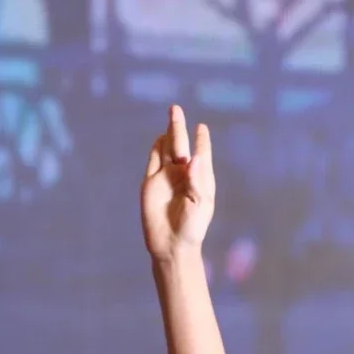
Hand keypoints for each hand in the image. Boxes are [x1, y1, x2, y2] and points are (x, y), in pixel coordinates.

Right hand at [141, 104, 214, 261]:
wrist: (171, 245)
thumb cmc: (191, 228)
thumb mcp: (199, 205)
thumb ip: (197, 181)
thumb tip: (193, 158)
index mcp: (199, 179)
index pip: (201, 154)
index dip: (201, 141)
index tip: (202, 129)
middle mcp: (183, 174)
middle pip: (180, 144)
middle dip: (178, 126)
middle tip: (175, 108)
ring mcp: (166, 177)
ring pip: (167, 149)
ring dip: (169, 133)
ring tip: (172, 114)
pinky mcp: (151, 183)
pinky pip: (153, 161)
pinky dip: (156, 149)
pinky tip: (160, 139)